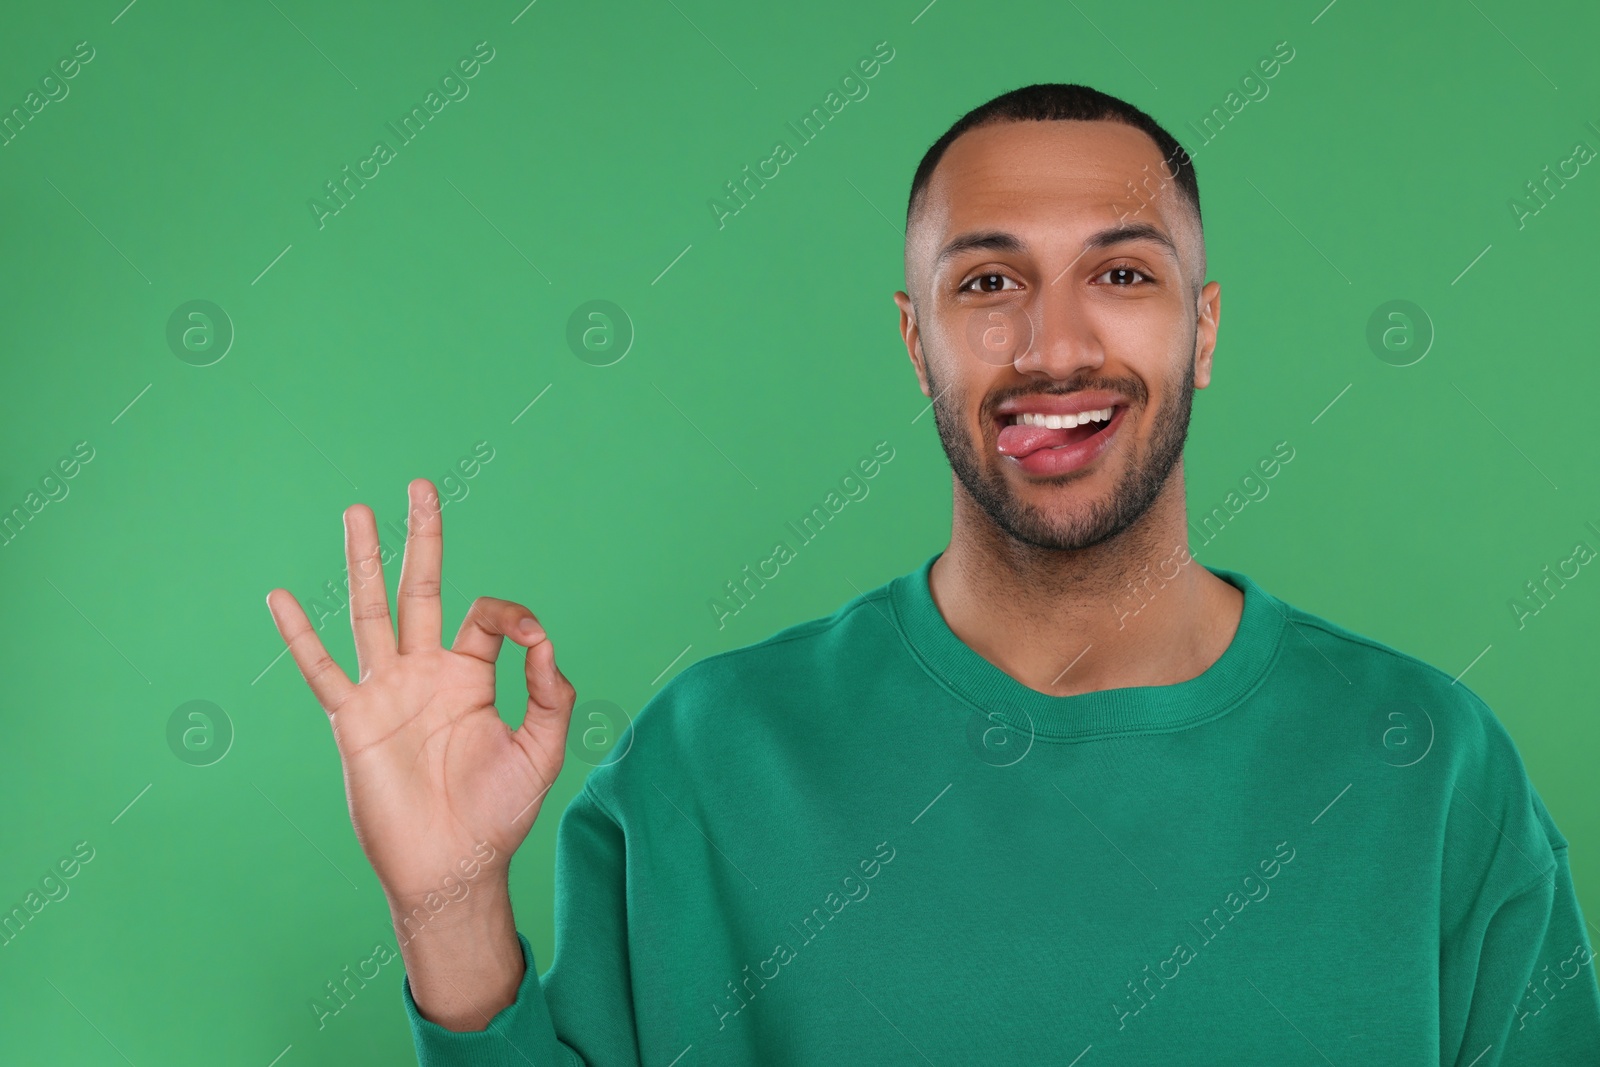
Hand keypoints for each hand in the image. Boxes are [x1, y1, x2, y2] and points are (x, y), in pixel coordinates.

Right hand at [265, 478, 574, 909]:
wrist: (453, 866)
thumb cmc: (498, 813)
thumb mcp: (541, 746)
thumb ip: (551, 689)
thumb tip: (543, 637)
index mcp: (470, 676)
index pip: (484, 615)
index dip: (512, 614)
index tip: (531, 635)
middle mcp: (426, 673)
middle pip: (421, 589)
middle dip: (421, 539)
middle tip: (421, 486)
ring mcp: (387, 692)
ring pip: (371, 612)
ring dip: (364, 562)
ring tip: (357, 511)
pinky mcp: (355, 721)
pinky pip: (321, 671)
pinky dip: (300, 636)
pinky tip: (281, 597)